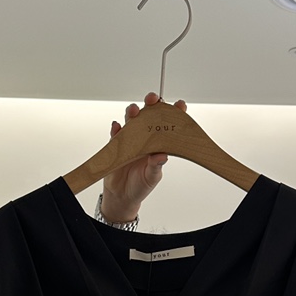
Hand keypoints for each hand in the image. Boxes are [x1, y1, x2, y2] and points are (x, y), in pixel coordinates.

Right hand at [100, 91, 186, 221]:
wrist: (122, 196)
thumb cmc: (141, 186)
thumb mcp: (152, 177)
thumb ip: (156, 166)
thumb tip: (162, 155)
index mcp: (159, 144)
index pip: (169, 125)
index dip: (174, 113)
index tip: (180, 104)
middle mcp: (146, 138)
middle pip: (149, 115)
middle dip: (151, 104)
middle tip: (152, 99)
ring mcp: (131, 139)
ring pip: (132, 120)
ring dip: (132, 112)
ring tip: (134, 112)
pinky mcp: (117, 144)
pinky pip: (116, 133)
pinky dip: (116, 128)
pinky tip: (117, 127)